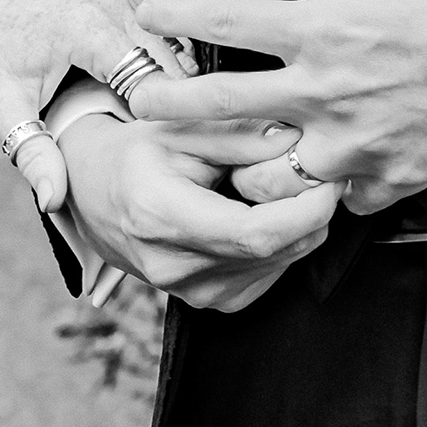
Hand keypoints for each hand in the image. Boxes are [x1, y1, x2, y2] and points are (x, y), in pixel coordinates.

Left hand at [0, 0, 170, 214]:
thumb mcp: (2, 109)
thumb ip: (34, 154)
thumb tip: (54, 200)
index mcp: (90, 27)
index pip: (157, 82)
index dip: (168, 124)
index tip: (175, 164)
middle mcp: (114, 5)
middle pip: (173, 67)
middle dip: (178, 112)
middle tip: (183, 161)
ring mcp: (120, 1)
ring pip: (171, 54)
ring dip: (173, 95)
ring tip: (170, 142)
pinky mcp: (120, 5)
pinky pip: (157, 45)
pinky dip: (159, 78)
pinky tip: (151, 116)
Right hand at [52, 109, 338, 310]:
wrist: (96, 195)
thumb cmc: (137, 152)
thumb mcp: (179, 125)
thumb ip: (239, 132)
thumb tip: (296, 138)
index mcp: (161, 217)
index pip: (256, 233)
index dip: (306, 209)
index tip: (330, 178)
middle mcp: (174, 267)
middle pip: (276, 250)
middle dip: (312, 211)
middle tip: (321, 171)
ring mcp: (192, 293)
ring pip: (280, 263)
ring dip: (300, 226)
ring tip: (284, 186)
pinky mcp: (210, 302)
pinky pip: (270, 274)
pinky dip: (283, 243)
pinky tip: (265, 212)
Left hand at [129, 0, 426, 214]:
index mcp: (329, 30)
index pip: (232, 22)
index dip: (181, 17)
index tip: (150, 15)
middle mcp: (332, 92)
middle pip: (224, 108)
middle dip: (172, 108)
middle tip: (142, 111)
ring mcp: (360, 146)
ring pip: (271, 179)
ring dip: (249, 171)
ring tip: (236, 164)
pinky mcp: (395, 182)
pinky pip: (342, 199)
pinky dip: (333, 190)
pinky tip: (335, 176)